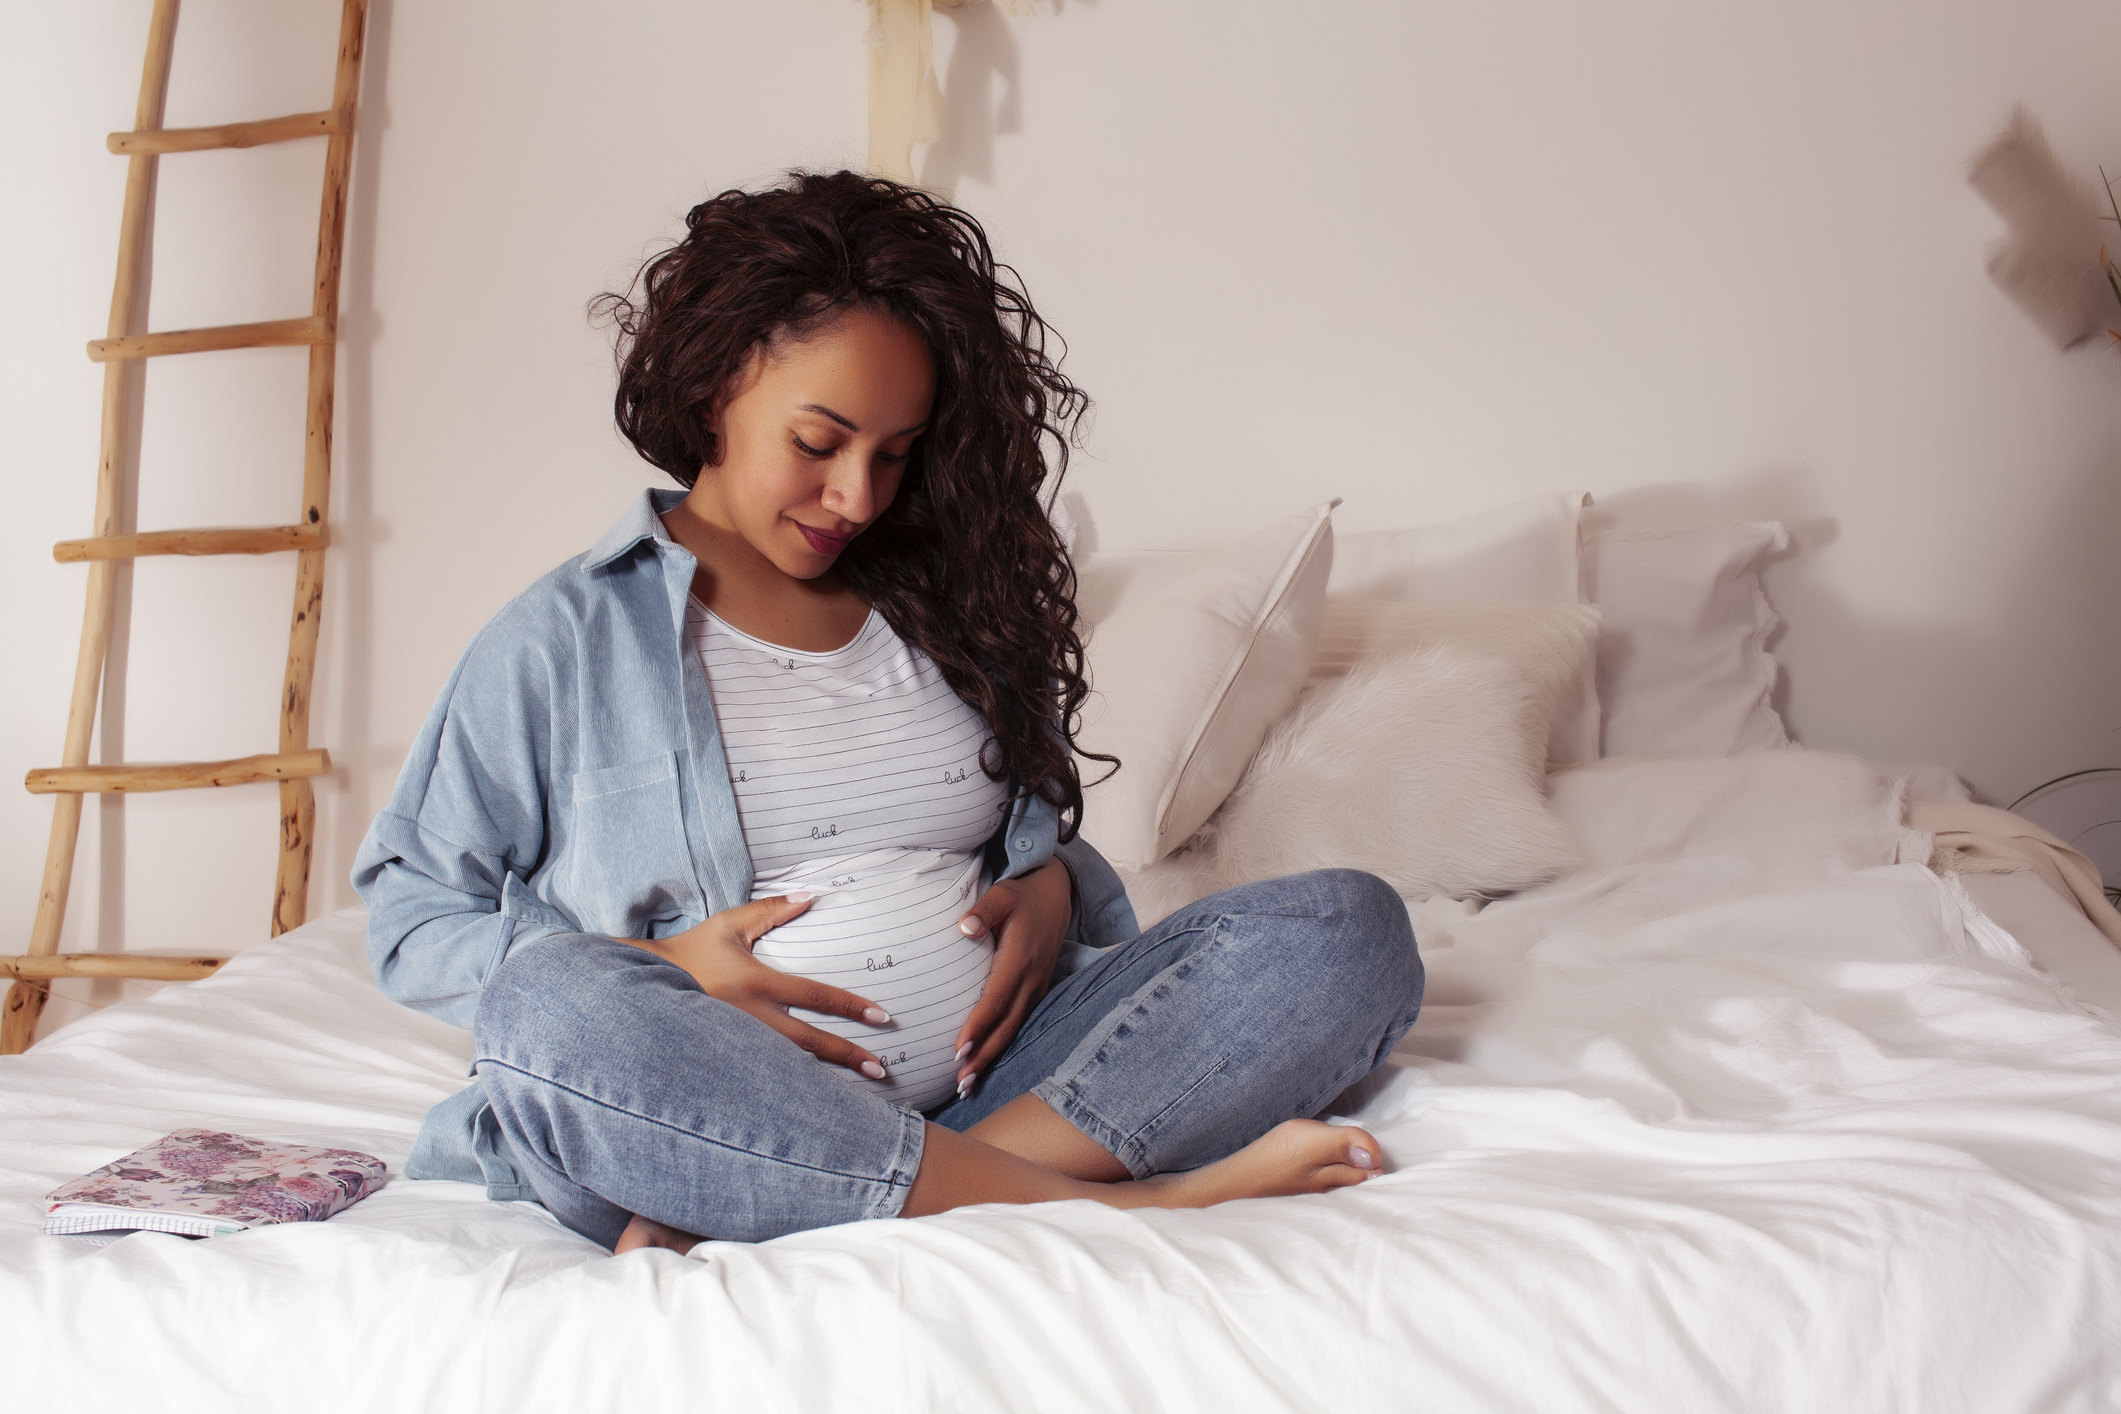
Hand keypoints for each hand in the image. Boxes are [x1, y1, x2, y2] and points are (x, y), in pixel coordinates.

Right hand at [630, 894, 893, 1078]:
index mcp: (755, 983)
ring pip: (791, 1066)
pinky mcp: (728, 1058)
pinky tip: (817, 1098)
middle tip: (881, 1069)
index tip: (881, 1016)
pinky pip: (768, 1075)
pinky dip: (795, 1085)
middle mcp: (750, 1018)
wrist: (643, 986)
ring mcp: (738, 1043)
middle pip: (809, 1042)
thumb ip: (770, 910)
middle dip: (847, 1055)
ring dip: (826, 1079)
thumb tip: (811, 895)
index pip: (813, 995)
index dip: (849, 1006)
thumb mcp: (729, 926)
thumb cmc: (692, 951)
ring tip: (859, 1091)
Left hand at [951, 857, 1071, 1099]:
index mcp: (1019, 960)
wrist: (1056, 895)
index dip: (978, 1027)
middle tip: (961, 1084)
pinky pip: (1018, 1023)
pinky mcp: (1035, 991)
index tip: (959, 1050)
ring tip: (968, 1084)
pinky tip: (985, 1060)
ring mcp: (1036, 988)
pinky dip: (1001, 1044)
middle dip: (984, 1056)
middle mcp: (1031, 980)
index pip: (996, 999)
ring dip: (991, 1057)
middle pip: (1006, 1026)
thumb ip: (984, 910)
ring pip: (1013, 1029)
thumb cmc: (1022, 895)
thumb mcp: (1003, 894)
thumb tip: (965, 927)